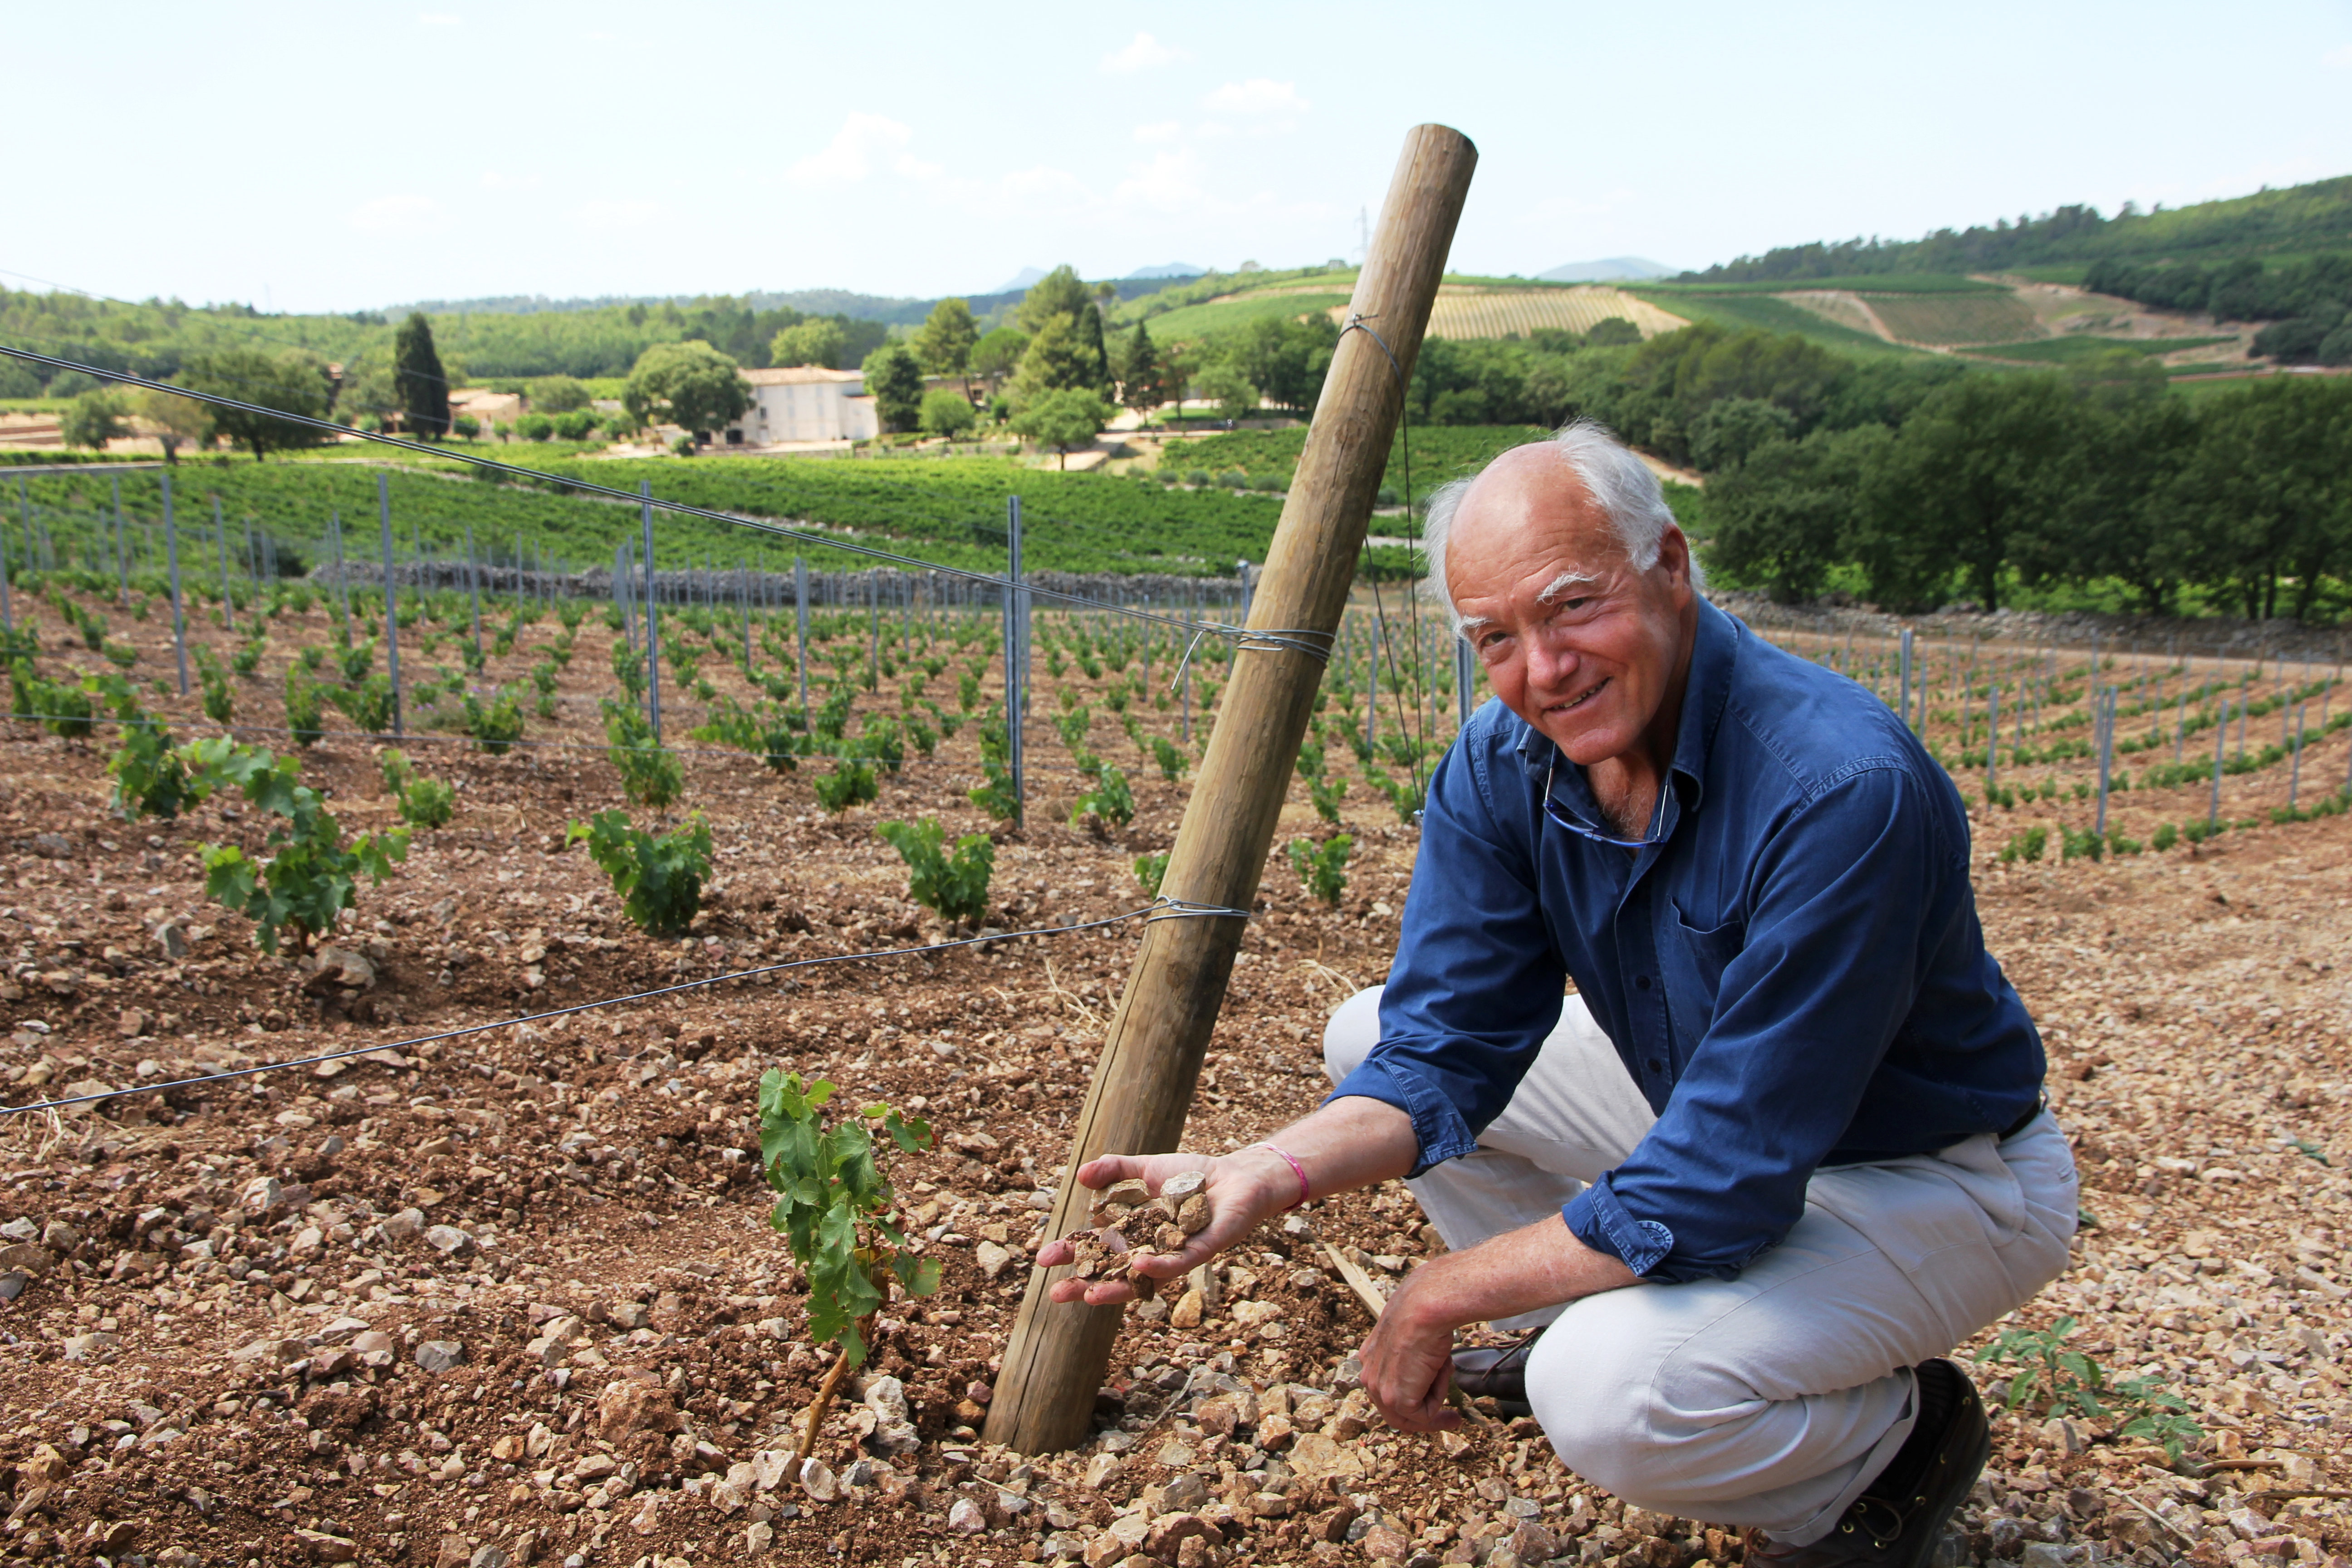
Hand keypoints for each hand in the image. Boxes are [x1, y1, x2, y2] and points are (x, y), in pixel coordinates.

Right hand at [1034, 1148, 1294, 1306]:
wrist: (1236, 1175)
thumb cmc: (1192, 1175)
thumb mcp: (1145, 1169)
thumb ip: (1114, 1171)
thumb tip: (1080, 1175)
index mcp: (1135, 1234)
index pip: (1097, 1249)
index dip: (1072, 1255)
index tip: (1042, 1260)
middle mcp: (1151, 1250)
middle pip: (1113, 1272)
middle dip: (1085, 1283)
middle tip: (1055, 1294)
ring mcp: (1175, 1254)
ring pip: (1143, 1278)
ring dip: (1117, 1288)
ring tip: (1090, 1295)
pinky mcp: (1202, 1250)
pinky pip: (1179, 1263)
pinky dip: (1160, 1265)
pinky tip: (1141, 1265)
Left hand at [1355, 1265, 1462, 1433]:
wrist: (1425, 1307)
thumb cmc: (1424, 1313)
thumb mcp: (1413, 1338)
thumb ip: (1413, 1358)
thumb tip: (1430, 1367)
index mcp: (1370, 1358)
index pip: (1386, 1393)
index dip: (1412, 1401)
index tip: (1433, 1404)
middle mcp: (1369, 1376)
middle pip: (1394, 1413)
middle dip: (1424, 1420)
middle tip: (1452, 1419)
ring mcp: (1380, 1390)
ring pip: (1411, 1416)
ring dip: (1436, 1406)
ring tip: (1450, 1391)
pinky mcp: (1396, 1400)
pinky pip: (1424, 1414)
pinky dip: (1440, 1397)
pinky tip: (1441, 1371)